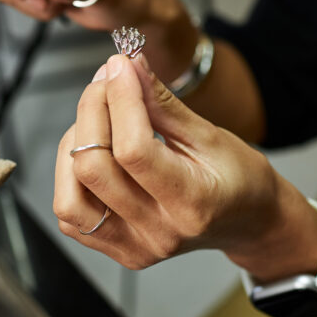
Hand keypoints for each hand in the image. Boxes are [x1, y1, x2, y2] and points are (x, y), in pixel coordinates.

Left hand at [53, 53, 316, 278]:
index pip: (133, 149)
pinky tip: (95, 151)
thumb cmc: (237, 176)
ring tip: (99, 118)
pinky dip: (70, 176)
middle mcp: (157, 232)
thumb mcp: (209, 134)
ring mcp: (134, 247)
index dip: (119, 99)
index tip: (121, 65)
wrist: (247, 220)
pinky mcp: (117, 251)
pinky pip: (71, 214)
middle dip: (92, 110)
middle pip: (94, 168)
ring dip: (75, 144)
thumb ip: (162, 103)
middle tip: (108, 80)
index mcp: (190, 203)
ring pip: (69, 196)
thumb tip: (128, 66)